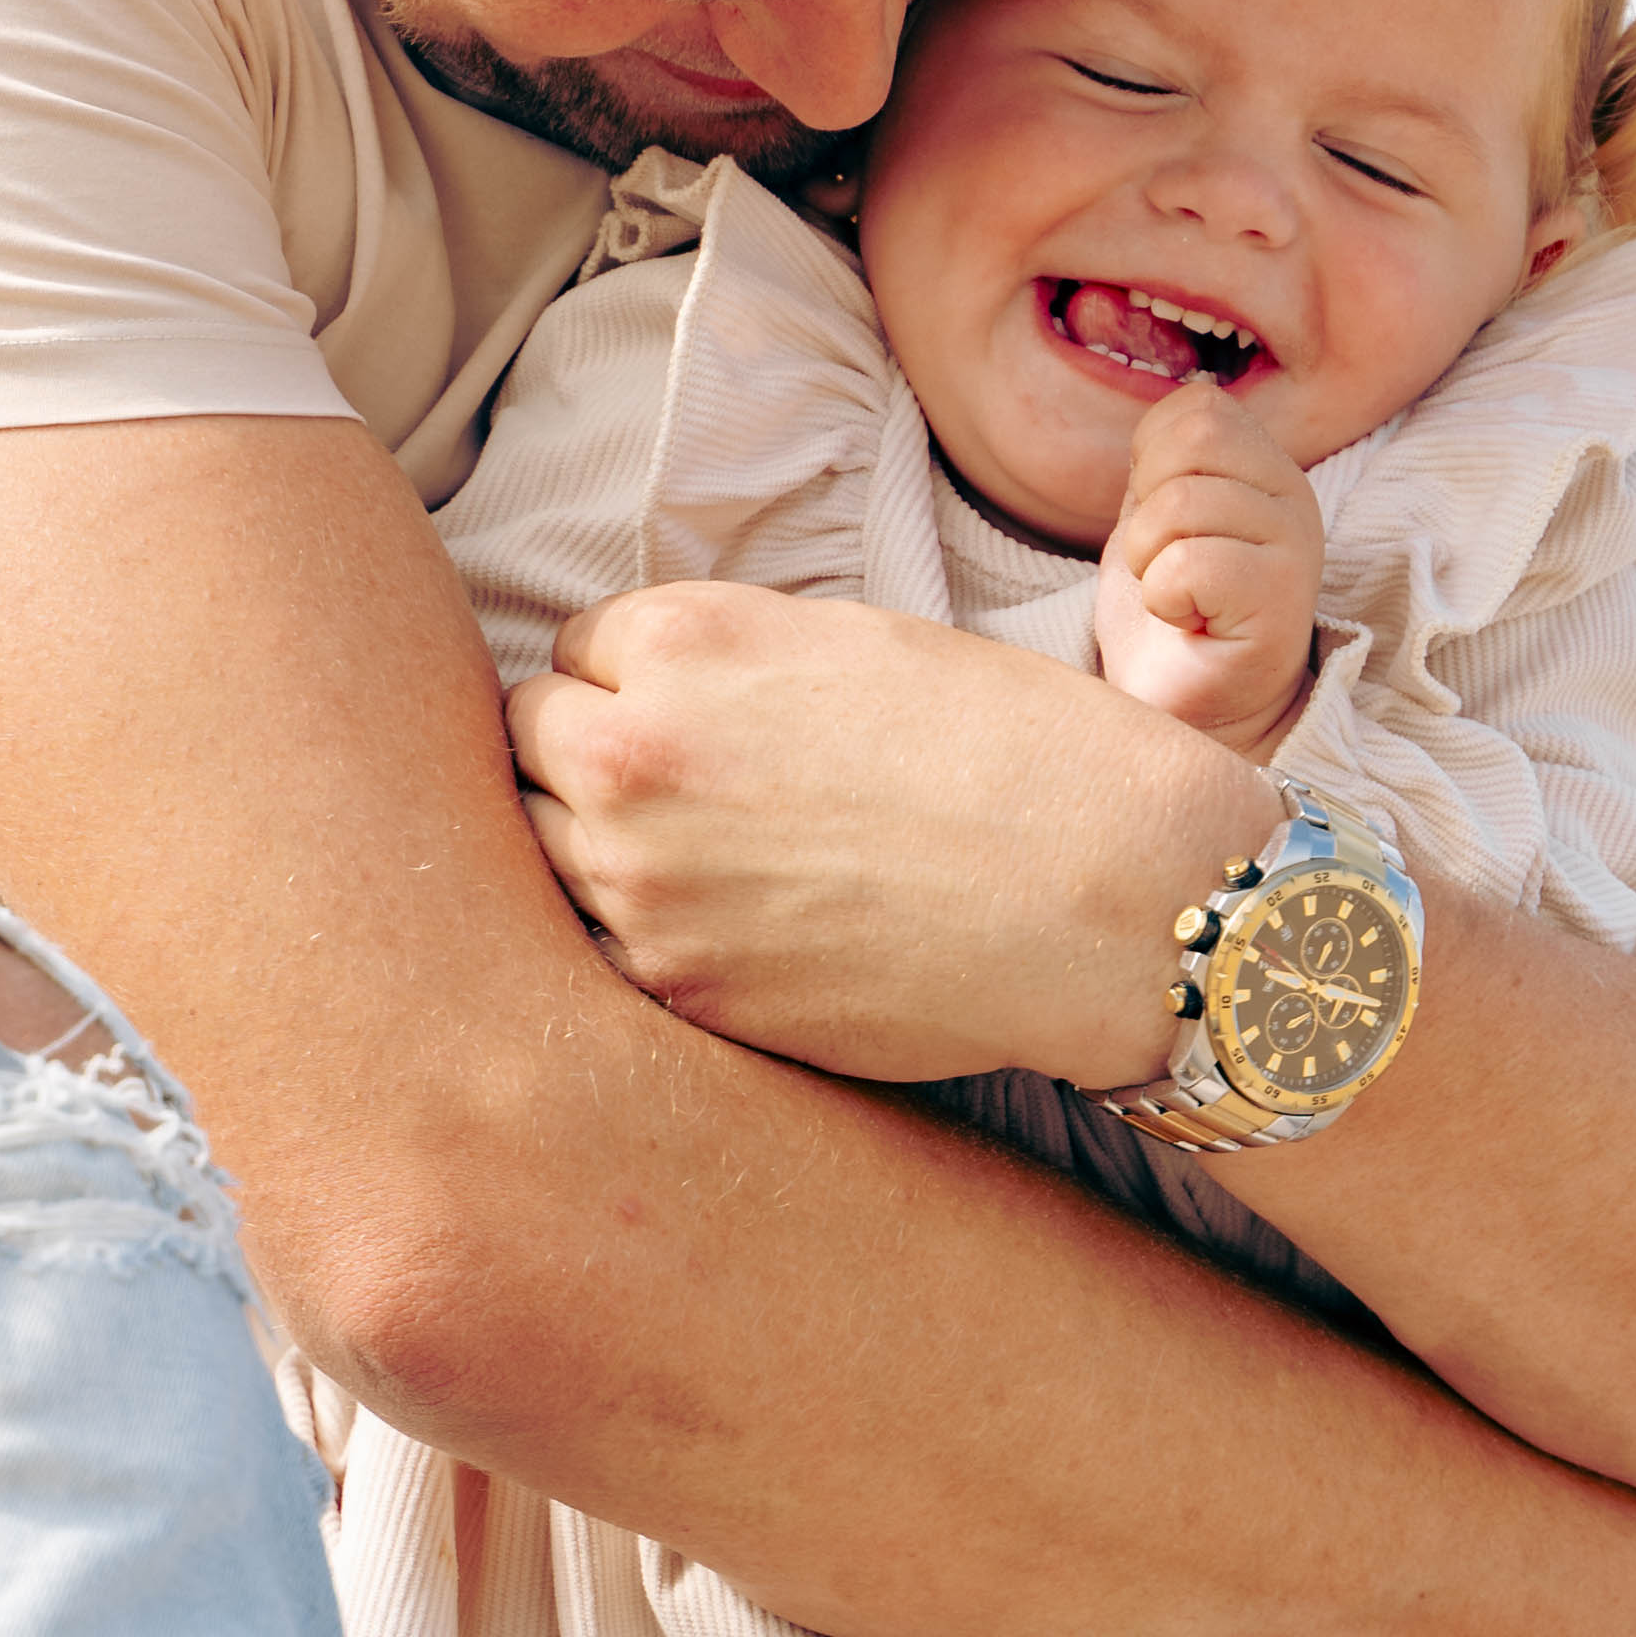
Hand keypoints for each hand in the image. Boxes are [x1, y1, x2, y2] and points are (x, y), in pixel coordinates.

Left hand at [508, 582, 1272, 1085]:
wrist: (1107, 896)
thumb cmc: (1013, 751)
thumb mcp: (854, 645)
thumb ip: (724, 665)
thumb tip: (644, 693)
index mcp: (680, 644)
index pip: (576, 650)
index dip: (635, 682)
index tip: (698, 715)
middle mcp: (631, 756)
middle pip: (527, 744)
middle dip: (587, 756)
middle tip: (681, 789)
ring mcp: (640, 887)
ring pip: (541, 850)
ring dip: (592, 848)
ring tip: (698, 858)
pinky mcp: (676, 992)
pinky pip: (593, 951)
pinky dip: (632, 940)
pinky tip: (717, 930)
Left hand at [1095, 384, 1325, 752]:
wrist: (1189, 714)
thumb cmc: (1173, 618)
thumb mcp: (1160, 514)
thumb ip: (1172, 455)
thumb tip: (1182, 395)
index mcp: (1267, 468)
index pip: (1197, 407)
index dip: (1152, 463)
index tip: (1164, 526)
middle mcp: (1294, 498)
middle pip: (1193, 440)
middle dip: (1148, 508)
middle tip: (1166, 566)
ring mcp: (1296, 549)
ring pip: (1181, 504)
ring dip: (1149, 561)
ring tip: (1176, 600)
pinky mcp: (1281, 605)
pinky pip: (1191, 565)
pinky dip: (1164, 598)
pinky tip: (1190, 624)